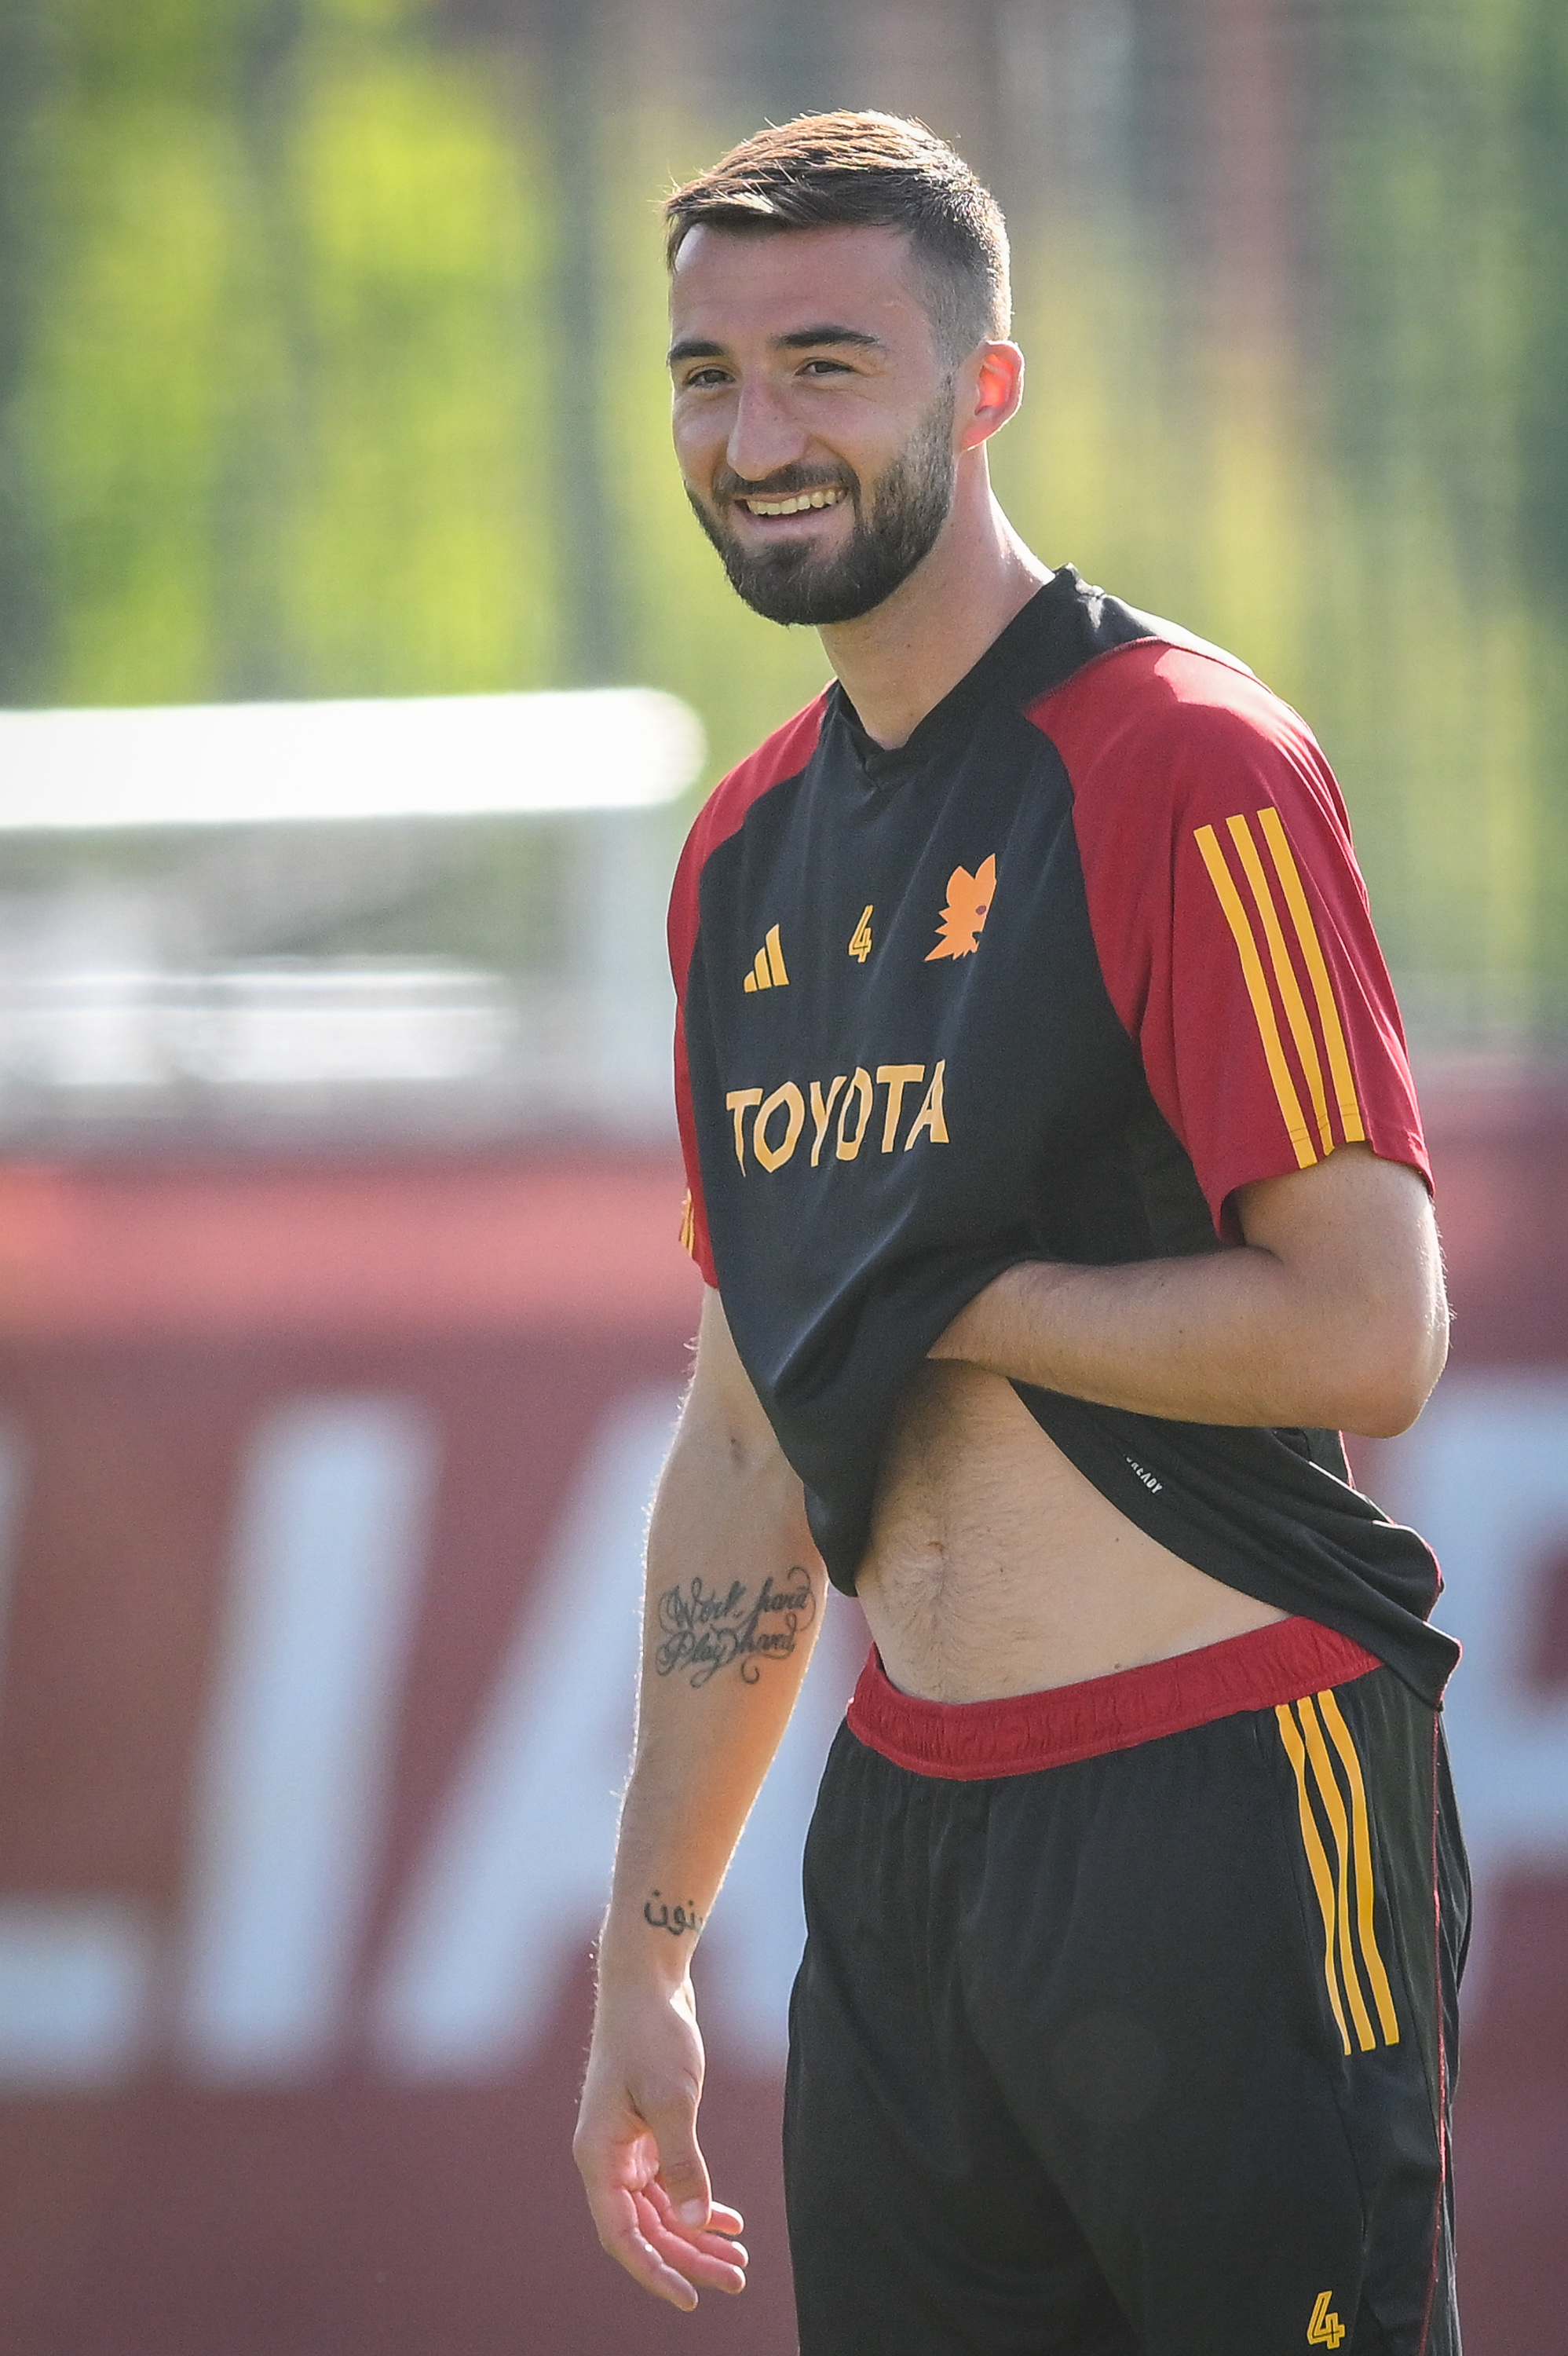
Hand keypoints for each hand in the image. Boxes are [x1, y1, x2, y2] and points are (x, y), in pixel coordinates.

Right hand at [573, 1980, 747, 2310]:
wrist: (649, 1983)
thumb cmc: (652, 2034)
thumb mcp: (672, 2098)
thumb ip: (683, 2163)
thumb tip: (693, 2223)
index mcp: (598, 2157)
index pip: (622, 2235)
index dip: (654, 2271)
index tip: (689, 2299)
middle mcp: (607, 2159)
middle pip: (647, 2229)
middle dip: (689, 2257)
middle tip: (736, 2281)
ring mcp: (627, 2147)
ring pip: (662, 2211)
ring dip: (698, 2235)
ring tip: (740, 2260)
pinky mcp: (648, 2132)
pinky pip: (671, 2185)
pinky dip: (698, 2203)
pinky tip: (730, 2220)